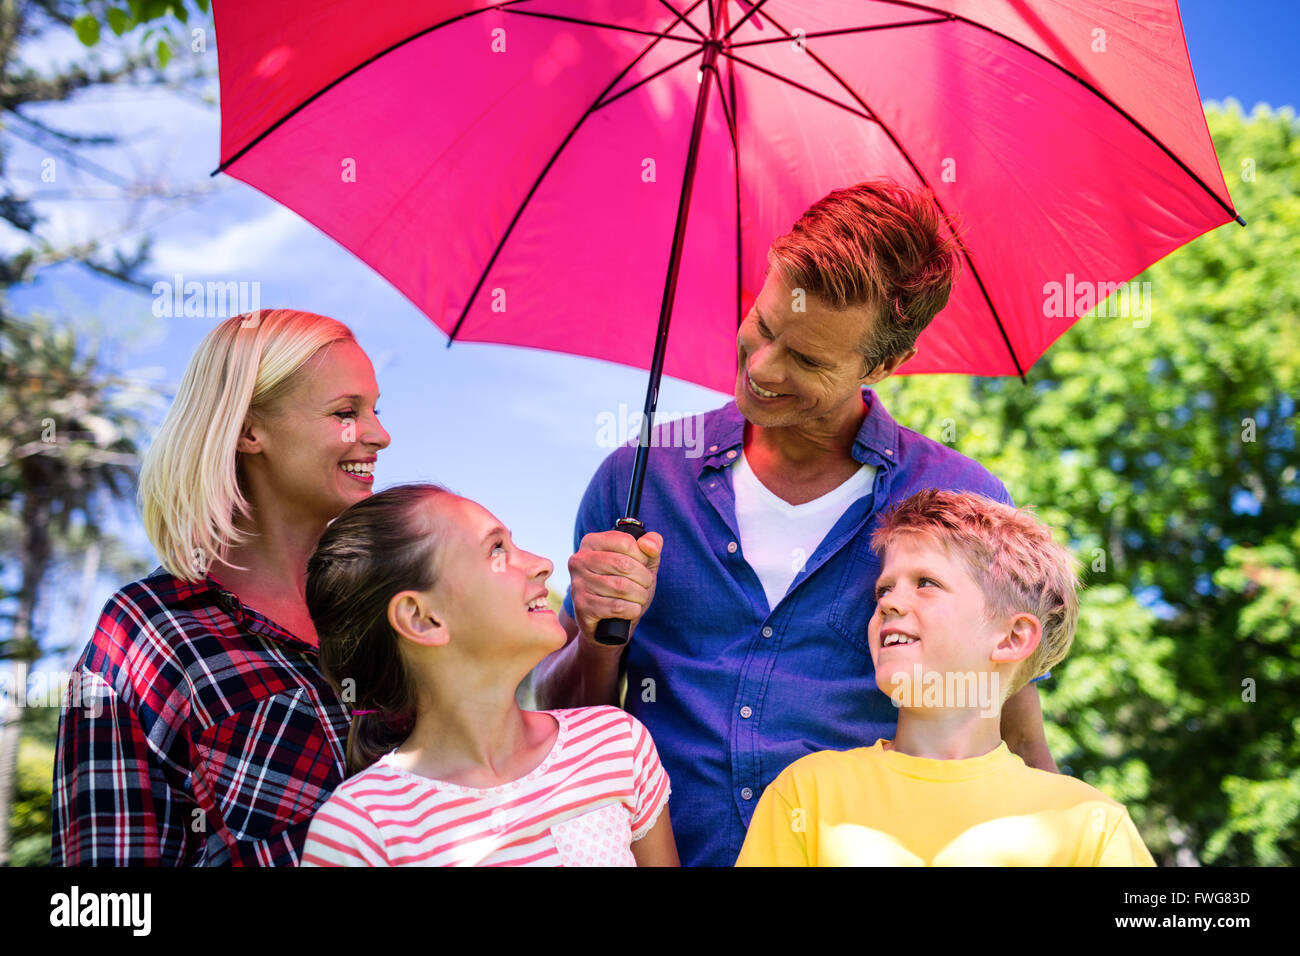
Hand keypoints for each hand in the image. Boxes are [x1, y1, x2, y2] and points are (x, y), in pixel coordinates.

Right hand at [569, 529, 662, 644]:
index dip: (643, 558)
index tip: (643, 567)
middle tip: (645, 586)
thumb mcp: (642, 563)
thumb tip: (649, 545)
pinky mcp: (582, 606)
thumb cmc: (626, 586)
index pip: (626, 542)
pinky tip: (631, 610)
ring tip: (639, 598)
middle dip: (644, 578)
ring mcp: (578, 584)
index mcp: (591, 542)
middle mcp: (579, 560)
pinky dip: (632, 610)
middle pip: (624, 564)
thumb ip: (651, 545)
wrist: (608, 625)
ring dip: (640, 596)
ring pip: (622, 587)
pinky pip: (617, 606)